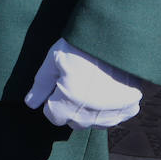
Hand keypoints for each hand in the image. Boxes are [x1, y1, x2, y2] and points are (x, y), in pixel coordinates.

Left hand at [24, 38, 141, 128]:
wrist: (118, 36)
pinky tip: (106, 90)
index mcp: (70, 98)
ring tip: (91, 85)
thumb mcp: (54, 59)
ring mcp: (113, 112)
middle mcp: (92, 111)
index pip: (53, 116)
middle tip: (75, 83)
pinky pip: (113, 119)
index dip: (52, 100)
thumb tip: (30, 104)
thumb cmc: (81, 45)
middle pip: (73, 121)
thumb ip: (41, 84)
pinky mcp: (130, 108)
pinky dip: (108, 109)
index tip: (58, 85)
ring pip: (92, 123)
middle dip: (69, 107)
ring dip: (88, 111)